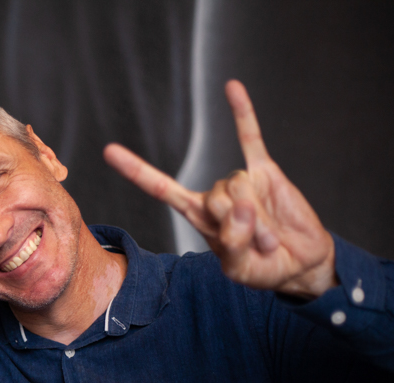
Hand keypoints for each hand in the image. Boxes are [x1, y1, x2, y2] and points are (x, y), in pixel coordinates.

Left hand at [103, 80, 337, 298]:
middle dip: (239, 226)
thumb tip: (238, 206)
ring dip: (258, 220)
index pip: (161, 189)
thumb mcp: (241, 269)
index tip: (109, 151)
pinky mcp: (265, 172)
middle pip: (215, 196)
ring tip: (269, 239)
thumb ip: (233, 244)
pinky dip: (242, 114)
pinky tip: (232, 87)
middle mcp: (214, 195)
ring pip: (238, 186)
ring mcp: (239, 182)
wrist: (300, 262)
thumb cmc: (263, 268)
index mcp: (198, 216)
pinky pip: (251, 138)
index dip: (137, 171)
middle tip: (257, 247)